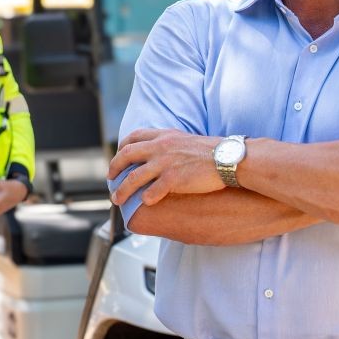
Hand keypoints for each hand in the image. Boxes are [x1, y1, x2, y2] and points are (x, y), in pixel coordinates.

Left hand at [108, 129, 224, 207]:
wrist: (228, 158)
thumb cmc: (212, 152)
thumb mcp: (186, 139)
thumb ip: (170, 143)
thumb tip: (160, 151)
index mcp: (163, 135)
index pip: (133, 137)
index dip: (121, 148)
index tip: (118, 159)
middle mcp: (160, 147)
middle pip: (126, 156)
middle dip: (114, 169)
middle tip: (110, 180)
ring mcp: (165, 163)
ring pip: (133, 178)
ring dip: (122, 190)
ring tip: (117, 199)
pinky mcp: (173, 179)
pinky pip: (152, 191)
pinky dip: (146, 198)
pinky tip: (146, 203)